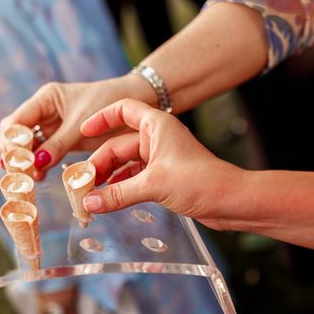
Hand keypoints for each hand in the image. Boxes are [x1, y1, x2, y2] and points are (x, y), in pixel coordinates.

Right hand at [0, 75, 147, 178]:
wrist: (136, 101)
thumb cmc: (108, 102)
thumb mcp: (80, 124)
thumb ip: (58, 144)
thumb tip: (37, 163)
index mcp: (46, 99)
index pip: (16, 122)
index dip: (10, 142)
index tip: (13, 161)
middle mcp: (44, 111)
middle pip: (17, 134)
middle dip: (15, 153)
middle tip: (17, 173)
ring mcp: (52, 126)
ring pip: (29, 146)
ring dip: (27, 161)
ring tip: (30, 178)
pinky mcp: (62, 139)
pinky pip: (44, 152)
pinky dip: (41, 164)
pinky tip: (40, 176)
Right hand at [80, 99, 243, 229]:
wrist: (232, 201)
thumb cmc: (200, 181)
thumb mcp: (153, 185)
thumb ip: (117, 194)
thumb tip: (88, 203)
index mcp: (156, 125)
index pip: (123, 110)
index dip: (101, 118)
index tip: (83, 132)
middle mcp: (157, 138)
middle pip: (117, 145)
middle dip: (99, 164)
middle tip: (81, 185)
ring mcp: (160, 157)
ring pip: (124, 164)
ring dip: (108, 179)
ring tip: (90, 196)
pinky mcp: (163, 176)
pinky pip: (133, 178)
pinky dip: (119, 188)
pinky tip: (108, 201)